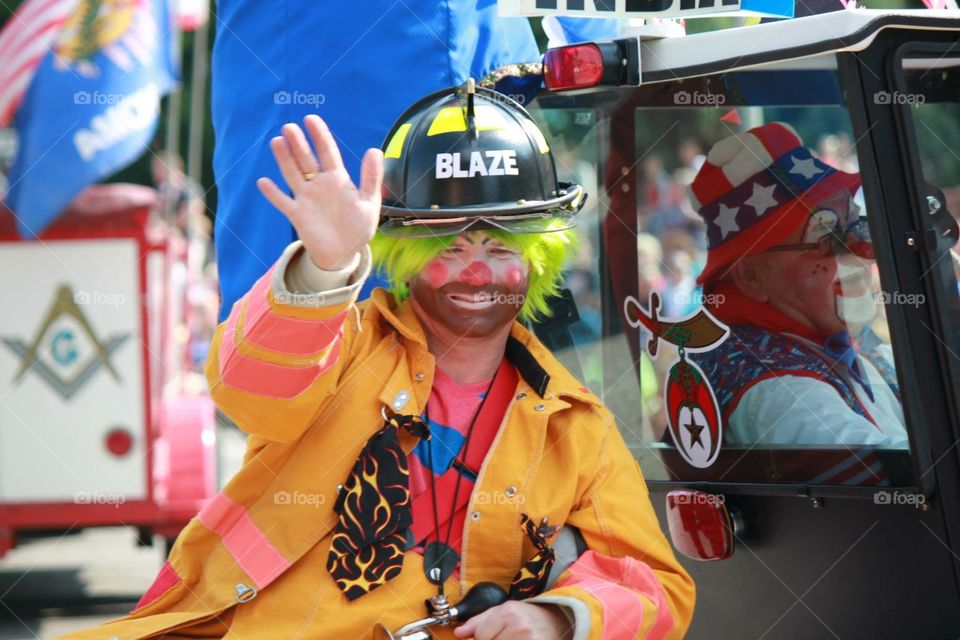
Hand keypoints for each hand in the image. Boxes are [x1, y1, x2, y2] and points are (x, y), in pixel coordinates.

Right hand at [256, 115, 383, 270]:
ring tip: (277, 142)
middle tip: (289, 127)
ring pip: (293, 174)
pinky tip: (263, 182)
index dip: (319, 135)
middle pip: (306, 160)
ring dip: (284, 159)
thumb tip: (375, 150)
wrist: (344, 253)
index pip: (327, 152)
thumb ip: (371, 178)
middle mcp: (319, 185)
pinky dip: (273, 193)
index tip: (310, 119)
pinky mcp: (297, 215)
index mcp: (338, 179)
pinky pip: (283, 202)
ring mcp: (306, 198)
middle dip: (298, 144)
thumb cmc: (358, 227)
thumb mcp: (369, 202)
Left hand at [453, 601, 571, 639]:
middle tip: (502, 637)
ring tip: (509, 639)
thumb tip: (458, 633)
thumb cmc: (525, 617)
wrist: (556, 621)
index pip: (481, 635)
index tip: (491, 635)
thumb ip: (478, 621)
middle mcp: (520, 627)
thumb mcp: (502, 611)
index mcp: (509, 613)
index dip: (482, 638)